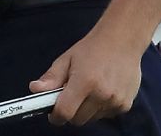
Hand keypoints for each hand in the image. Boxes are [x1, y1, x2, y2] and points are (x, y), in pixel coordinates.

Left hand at [29, 27, 143, 126]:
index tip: (53, 112)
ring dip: (86, 110)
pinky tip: (103, 90)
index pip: (65, 112)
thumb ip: (51, 77)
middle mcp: (102, 94)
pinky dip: (100, 108)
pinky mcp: (126, 105)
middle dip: (71, 112)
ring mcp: (116, 101)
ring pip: (92, 119)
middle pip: (78, 120)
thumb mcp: (67, 59)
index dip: (55, 115)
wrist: (122, 40)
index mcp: (85, 82)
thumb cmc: (92, 48)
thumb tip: (35, 89)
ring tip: (90, 89)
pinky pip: (105, 115)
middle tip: (72, 95)